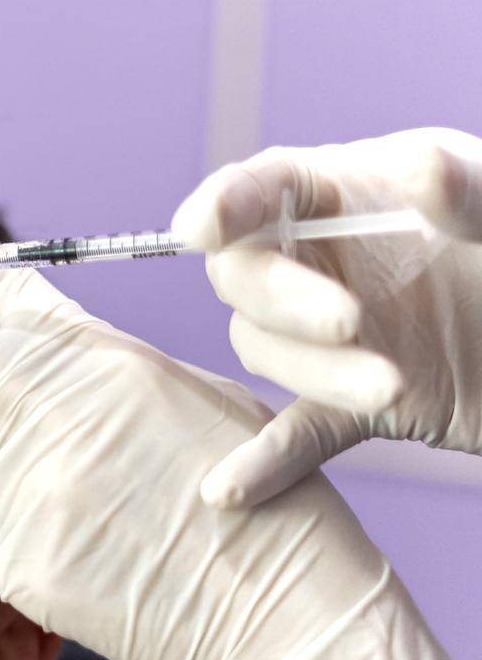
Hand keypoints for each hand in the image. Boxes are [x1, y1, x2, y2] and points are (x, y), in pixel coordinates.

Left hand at [0, 167, 477, 659]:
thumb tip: (15, 387)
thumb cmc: (239, 497)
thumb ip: (76, 381)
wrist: (273, 601)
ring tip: (92, 522)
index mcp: (77, 352)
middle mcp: (26, 401)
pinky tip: (81, 566)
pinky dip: (14, 555)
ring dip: (1, 494)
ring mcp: (4, 475)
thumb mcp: (166, 400)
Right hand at [171, 129, 481, 508]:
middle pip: (244, 274)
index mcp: (345, 193)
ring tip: (392, 385)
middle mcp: (319, 260)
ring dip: (318, 372)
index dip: (223, 203)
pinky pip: (298, 429)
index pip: (262, 187)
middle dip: (283, 300)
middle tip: (349, 321)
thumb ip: (466, 187)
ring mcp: (332, 333)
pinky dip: (267, 459)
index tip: (205, 228)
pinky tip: (230, 491)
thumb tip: (415, 169)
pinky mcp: (355, 399)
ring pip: (268, 351)